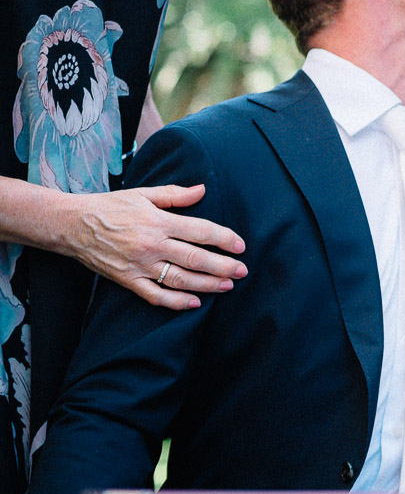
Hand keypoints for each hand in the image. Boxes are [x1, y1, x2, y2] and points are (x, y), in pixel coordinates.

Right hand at [66, 185, 246, 309]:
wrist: (72, 225)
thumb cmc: (111, 206)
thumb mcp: (143, 194)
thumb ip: (175, 194)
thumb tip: (203, 190)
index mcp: (158, 222)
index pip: (200, 231)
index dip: (223, 239)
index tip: (240, 245)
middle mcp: (151, 245)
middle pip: (195, 258)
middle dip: (223, 266)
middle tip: (243, 270)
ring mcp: (139, 265)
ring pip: (180, 280)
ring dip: (207, 285)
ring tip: (227, 285)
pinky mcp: (127, 280)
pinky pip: (155, 295)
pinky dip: (175, 302)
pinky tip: (194, 303)